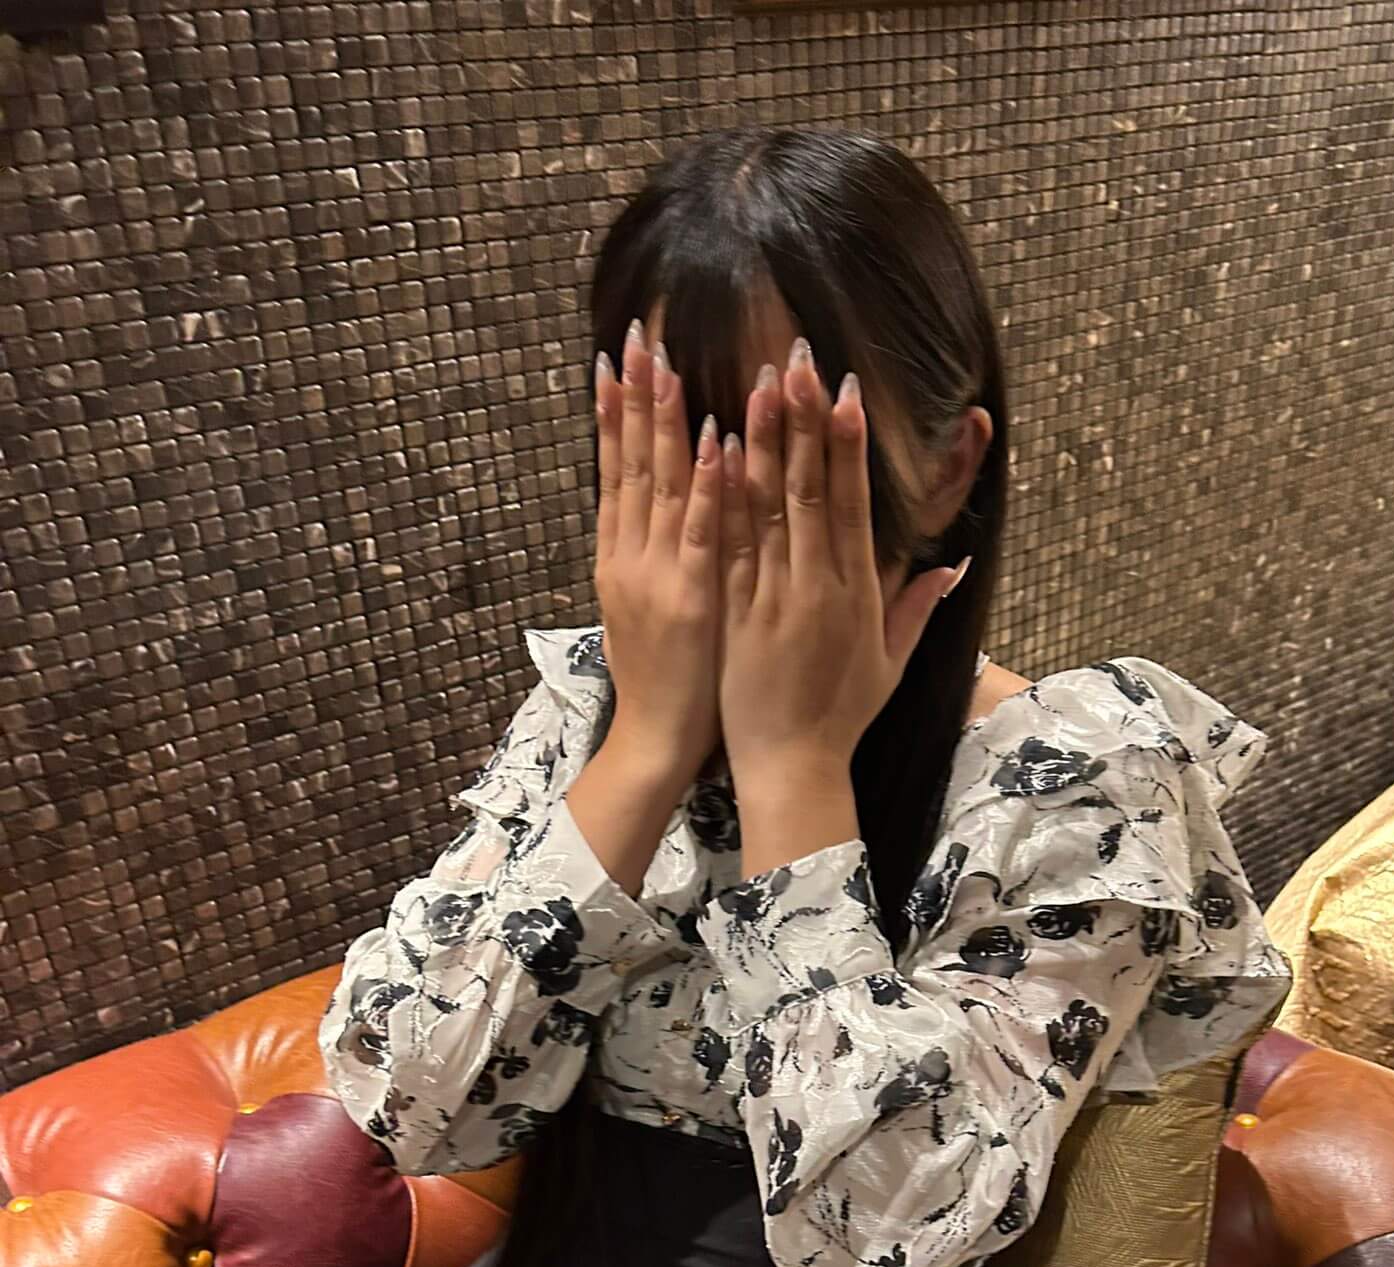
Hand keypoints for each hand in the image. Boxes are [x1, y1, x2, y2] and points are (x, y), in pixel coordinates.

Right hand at [593, 319, 723, 785]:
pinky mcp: (691, 597)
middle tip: (636, 334)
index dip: (617, 414)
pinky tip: (712, 439)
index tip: (619, 358)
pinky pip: (700, 531)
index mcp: (621, 556)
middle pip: (630, 463)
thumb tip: (656, 514)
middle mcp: (630, 555)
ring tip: (668, 360)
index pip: (616, 470)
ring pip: (659, 484)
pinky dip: (704, 484)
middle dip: (634, 395)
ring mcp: (658, 573)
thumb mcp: (645, 610)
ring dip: (665, 420)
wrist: (656, 740)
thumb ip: (650, 557)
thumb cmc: (661, 680)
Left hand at [716, 338, 965, 787]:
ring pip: (767, 508)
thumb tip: (955, 564)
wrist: (790, 768)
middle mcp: (815, 589)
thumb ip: (917, 608)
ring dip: (763, 440)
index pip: (853, 504)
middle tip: (798, 358)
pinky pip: (728, 545)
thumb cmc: (842, 717)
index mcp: (856, 596)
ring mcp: (771, 600)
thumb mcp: (891, 664)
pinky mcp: (733, 615)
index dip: (848, 446)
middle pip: (811, 491)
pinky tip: (716, 447)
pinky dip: (723, 496)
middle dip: (805, 421)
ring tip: (757, 380)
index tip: (845, 392)